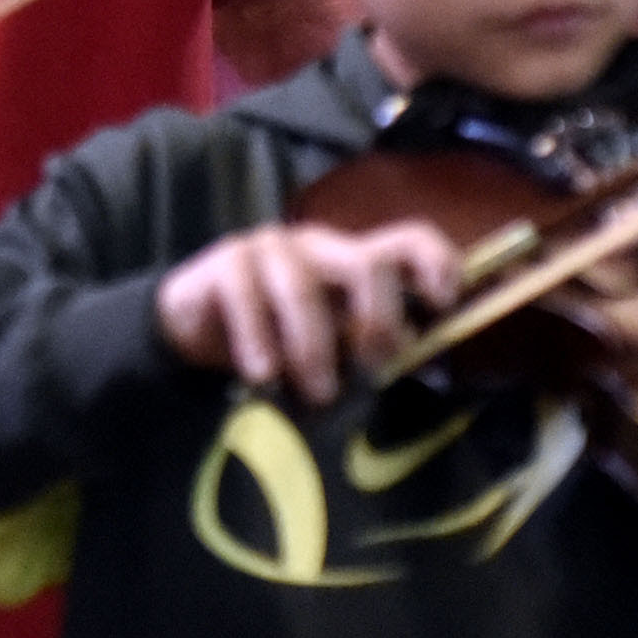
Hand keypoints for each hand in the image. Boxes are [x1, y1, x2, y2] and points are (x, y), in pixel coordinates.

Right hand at [155, 216, 463, 404]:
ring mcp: (271, 249)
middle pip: (367, 263)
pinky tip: (261, 376)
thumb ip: (370, 352)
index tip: (442, 306)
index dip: (435, 264)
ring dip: (313, 347)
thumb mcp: (332, 353)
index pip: (409, 242)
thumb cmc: (280, 346)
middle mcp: (320, 248)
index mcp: (354, 263)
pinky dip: (258, 340)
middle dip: (377, 322)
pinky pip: (245, 293)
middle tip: (370, 372)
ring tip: (314, 395)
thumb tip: (415, 359)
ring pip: (303, 284)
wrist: (195, 337)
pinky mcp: (225, 263)